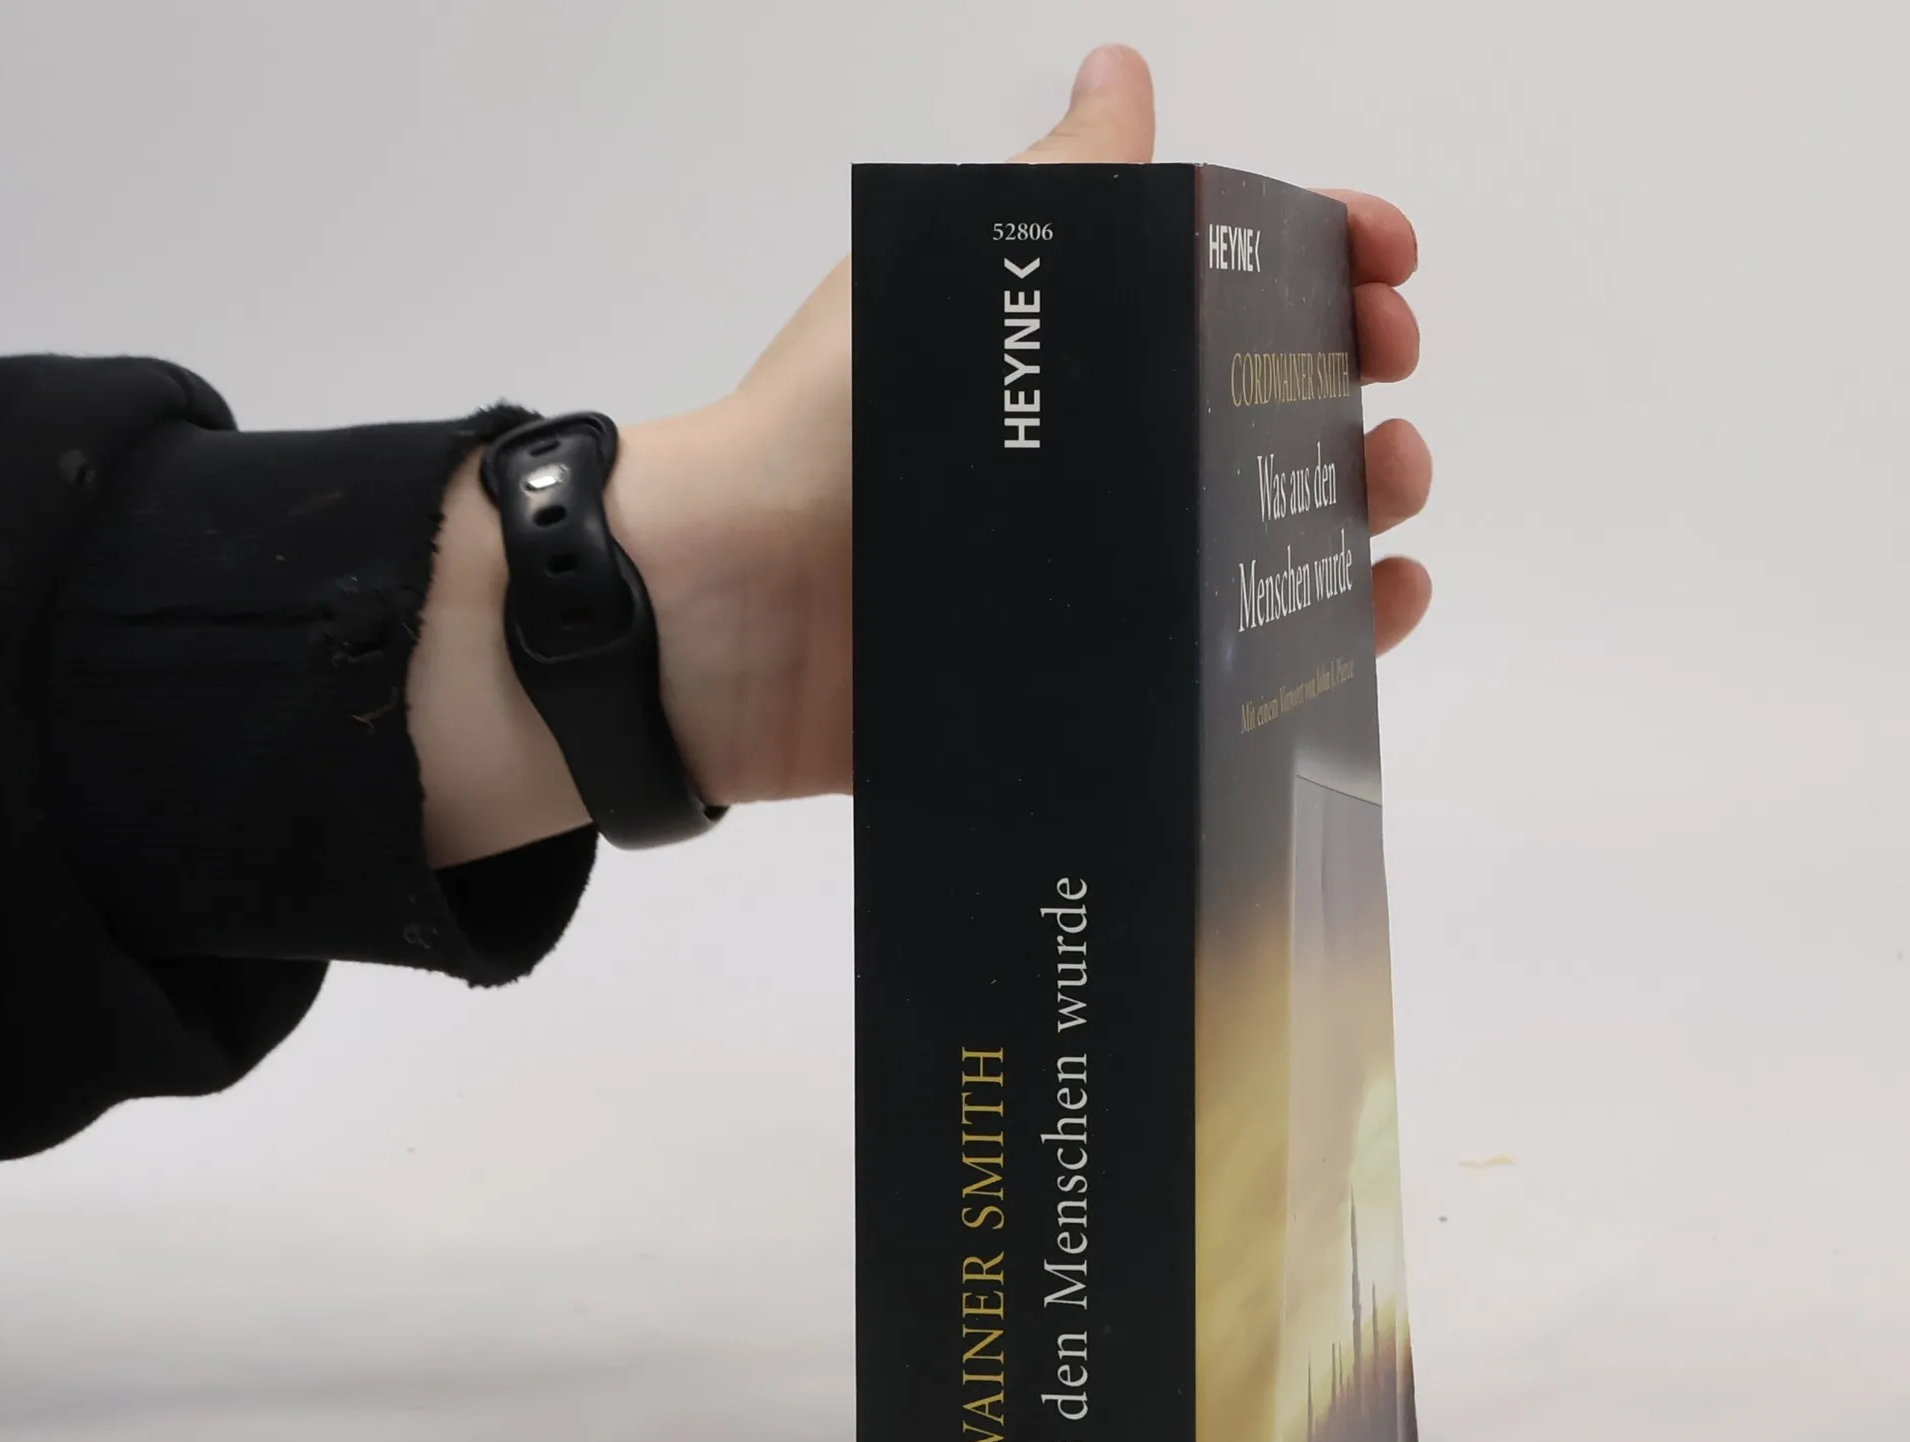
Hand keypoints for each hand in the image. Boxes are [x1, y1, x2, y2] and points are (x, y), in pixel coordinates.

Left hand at [624, 42, 1432, 810]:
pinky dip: (1322, 641)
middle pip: (1266, 416)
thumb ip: (1057, 187)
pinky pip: (1233, 672)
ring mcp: (1105, 583)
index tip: (1384, 261)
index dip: (1320, 262)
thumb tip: (1122, 71)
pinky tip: (1376, 606)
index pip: (1226, 295)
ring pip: (1268, 541)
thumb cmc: (829, 431)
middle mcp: (1099, 470)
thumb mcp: (951, 280)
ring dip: (1357, 500)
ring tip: (1389, 485)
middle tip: (1385, 375)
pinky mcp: (1099, 686)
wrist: (735, 617)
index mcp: (1074, 363)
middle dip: (1353, 378)